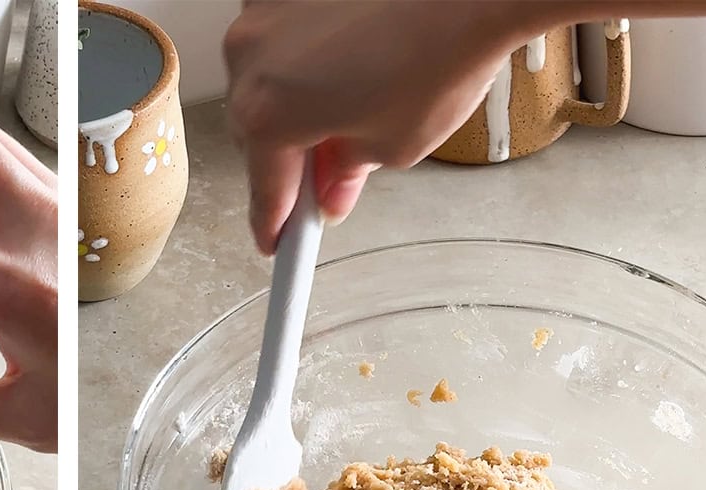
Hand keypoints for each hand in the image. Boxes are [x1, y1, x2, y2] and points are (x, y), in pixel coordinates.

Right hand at [223, 0, 705, 251]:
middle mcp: (255, 53)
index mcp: (264, 108)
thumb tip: (342, 176)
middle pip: (273, 121)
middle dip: (309, 152)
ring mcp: (277, 2)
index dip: (276, 230)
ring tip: (391, 97)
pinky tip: (389, 41)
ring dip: (327, 93)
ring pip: (293, 68)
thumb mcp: (406, 139)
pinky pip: (308, 20)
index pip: (260, 190)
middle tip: (347, 175)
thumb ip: (359, 168)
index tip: (279, 250)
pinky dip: (338, 41)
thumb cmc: (450, 48)